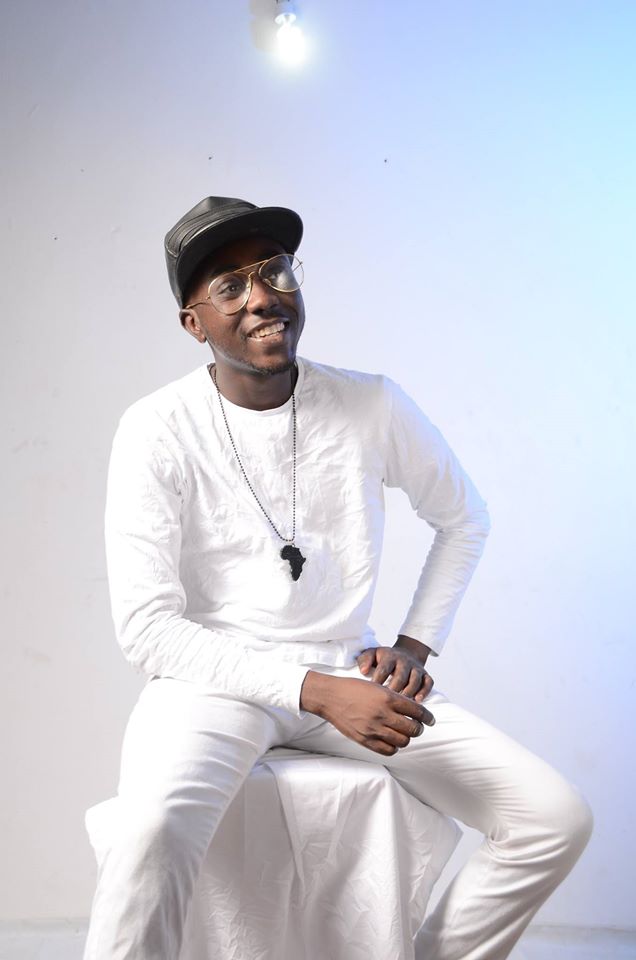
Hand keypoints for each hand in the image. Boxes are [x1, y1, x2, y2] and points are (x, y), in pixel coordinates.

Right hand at [300, 673, 434, 756]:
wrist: (330, 697)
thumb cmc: (354, 688)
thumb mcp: (377, 686)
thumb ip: (395, 698)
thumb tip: (414, 710)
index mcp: (387, 698)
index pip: (417, 711)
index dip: (428, 717)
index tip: (431, 720)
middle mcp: (382, 714)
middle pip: (413, 729)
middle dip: (419, 728)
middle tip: (417, 726)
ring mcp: (373, 729)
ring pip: (403, 741)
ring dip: (407, 738)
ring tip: (403, 733)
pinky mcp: (365, 740)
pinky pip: (389, 750)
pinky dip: (394, 747)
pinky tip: (392, 740)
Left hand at [357, 644, 433, 702]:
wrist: (405, 653)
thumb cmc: (383, 659)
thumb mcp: (372, 654)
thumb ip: (365, 660)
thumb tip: (363, 671)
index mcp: (390, 656)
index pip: (384, 668)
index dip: (378, 680)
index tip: (372, 692)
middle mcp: (404, 661)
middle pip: (400, 675)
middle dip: (394, 689)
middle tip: (386, 702)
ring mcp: (416, 668)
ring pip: (415, 680)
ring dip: (408, 692)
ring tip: (401, 704)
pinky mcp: (425, 674)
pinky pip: (428, 682)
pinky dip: (424, 691)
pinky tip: (417, 701)